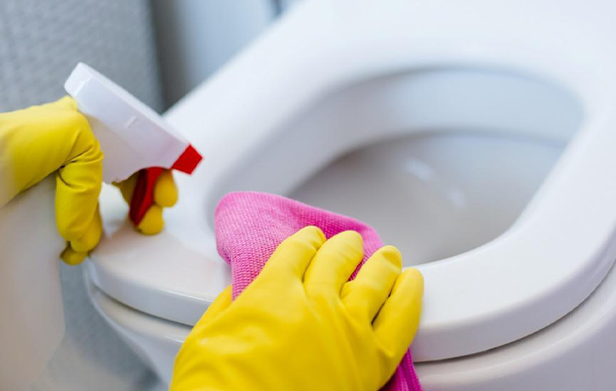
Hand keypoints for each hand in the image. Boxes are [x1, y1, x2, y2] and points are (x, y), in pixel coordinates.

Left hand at [0, 97, 176, 264]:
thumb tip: (87, 228)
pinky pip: (73, 227)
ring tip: (104, 240)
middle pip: (125, 177)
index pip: (137, 146)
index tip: (165, 195)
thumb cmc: (7, 142)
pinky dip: (81, 241)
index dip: (157, 171)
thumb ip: (96, 175)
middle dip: (143, 202)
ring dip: (109, 228)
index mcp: (86, 124)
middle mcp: (73, 150)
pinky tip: (77, 248)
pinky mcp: (39, 206)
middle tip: (148, 221)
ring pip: (99, 206)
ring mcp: (57, 180)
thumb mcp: (73, 136)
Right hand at [170, 226, 423, 390]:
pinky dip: (410, 295)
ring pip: (374, 281)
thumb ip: (225, 309)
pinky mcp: (371, 361)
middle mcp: (315, 302)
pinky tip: (413, 282)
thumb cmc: (218, 390)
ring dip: (382, 263)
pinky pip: (402, 318)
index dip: (306, 241)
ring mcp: (347, 329)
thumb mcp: (203, 339)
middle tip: (351, 244)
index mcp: (273, 291)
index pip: (297, 252)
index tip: (312, 239)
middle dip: (345, 248)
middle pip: (338, 259)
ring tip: (389, 256)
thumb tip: (236, 296)